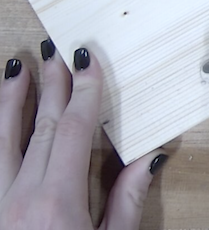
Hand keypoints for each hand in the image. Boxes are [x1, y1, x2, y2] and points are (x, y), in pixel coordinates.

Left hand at [0, 43, 166, 229]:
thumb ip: (128, 198)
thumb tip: (152, 153)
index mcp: (57, 202)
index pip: (74, 130)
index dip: (83, 91)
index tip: (86, 59)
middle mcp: (18, 197)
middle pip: (40, 126)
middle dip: (51, 85)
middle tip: (55, 48)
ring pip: (0, 140)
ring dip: (10, 100)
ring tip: (16, 67)